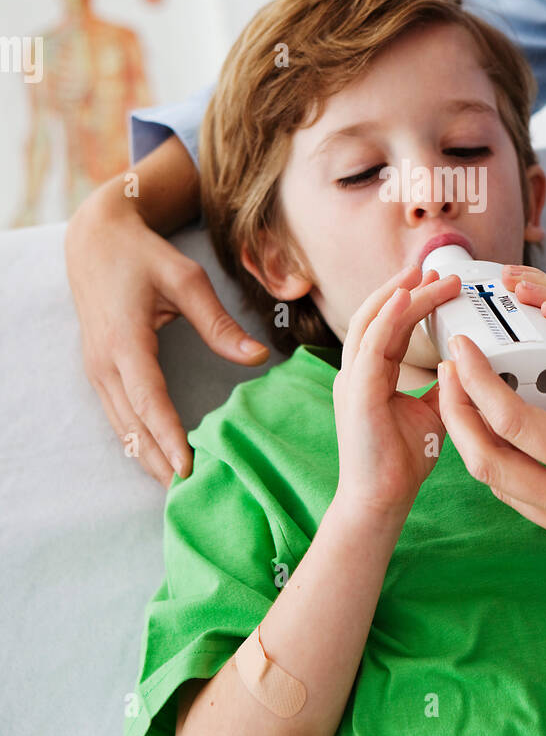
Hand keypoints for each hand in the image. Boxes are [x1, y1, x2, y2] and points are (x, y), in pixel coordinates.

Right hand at [65, 182, 269, 488]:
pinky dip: (137, 439)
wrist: (96, 239)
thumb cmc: (144, 256)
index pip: (149, 401)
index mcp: (125, 341)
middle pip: (132, 425)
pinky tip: (157, 458)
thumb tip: (258, 357)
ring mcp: (97, 368)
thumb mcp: (187, 280)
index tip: (189, 468)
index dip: (168, 437)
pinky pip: (117, 414)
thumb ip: (219, 323)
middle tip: (189, 496)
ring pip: (122, 426)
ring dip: (147, 457)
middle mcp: (105, 362)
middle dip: (159, 462)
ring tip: (177, 488)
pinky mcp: (99, 369)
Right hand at [332, 263, 461, 519]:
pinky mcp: (357, 391)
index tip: (439, 280)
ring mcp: (353, 378)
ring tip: (425, 274)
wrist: (382, 499)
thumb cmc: (400, 460)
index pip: (391, 325)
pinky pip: (371, 344)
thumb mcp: (432, 411)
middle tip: (436, 268)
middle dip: (406, 287)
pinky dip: (388, 317)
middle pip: (378, 314)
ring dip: (400, 293)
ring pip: (372, 320)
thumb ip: (444, 385)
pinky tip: (407, 297)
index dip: (413, 300)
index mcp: (372, 374)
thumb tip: (466, 362)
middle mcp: (358, 370)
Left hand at [437, 333, 545, 597]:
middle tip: (447, 374)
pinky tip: (507, 436)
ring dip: (476, 444)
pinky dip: (507, 468)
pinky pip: (528, 505)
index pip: (512, 424)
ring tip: (469, 400)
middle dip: (456, 415)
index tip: (461, 350)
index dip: (476, 382)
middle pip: (487, 463)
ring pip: (502, 490)